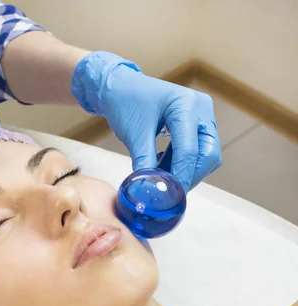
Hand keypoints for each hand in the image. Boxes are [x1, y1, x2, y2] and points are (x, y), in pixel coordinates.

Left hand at [71, 52, 221, 191]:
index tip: (172, 195)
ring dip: (187, 170)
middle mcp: (201, 108)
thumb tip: (150, 190)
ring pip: (206, 154)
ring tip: (162, 176)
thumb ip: (145, 163)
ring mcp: (202, 115)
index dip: (182, 176)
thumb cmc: (125, 103)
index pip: (190, 150)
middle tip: (171, 191)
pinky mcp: (198, 123)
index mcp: (186, 105)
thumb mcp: (134, 135)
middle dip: (191, 175)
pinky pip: (199, 149)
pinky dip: (184, 162)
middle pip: (208, 153)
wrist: (119, 87)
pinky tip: (163, 165)